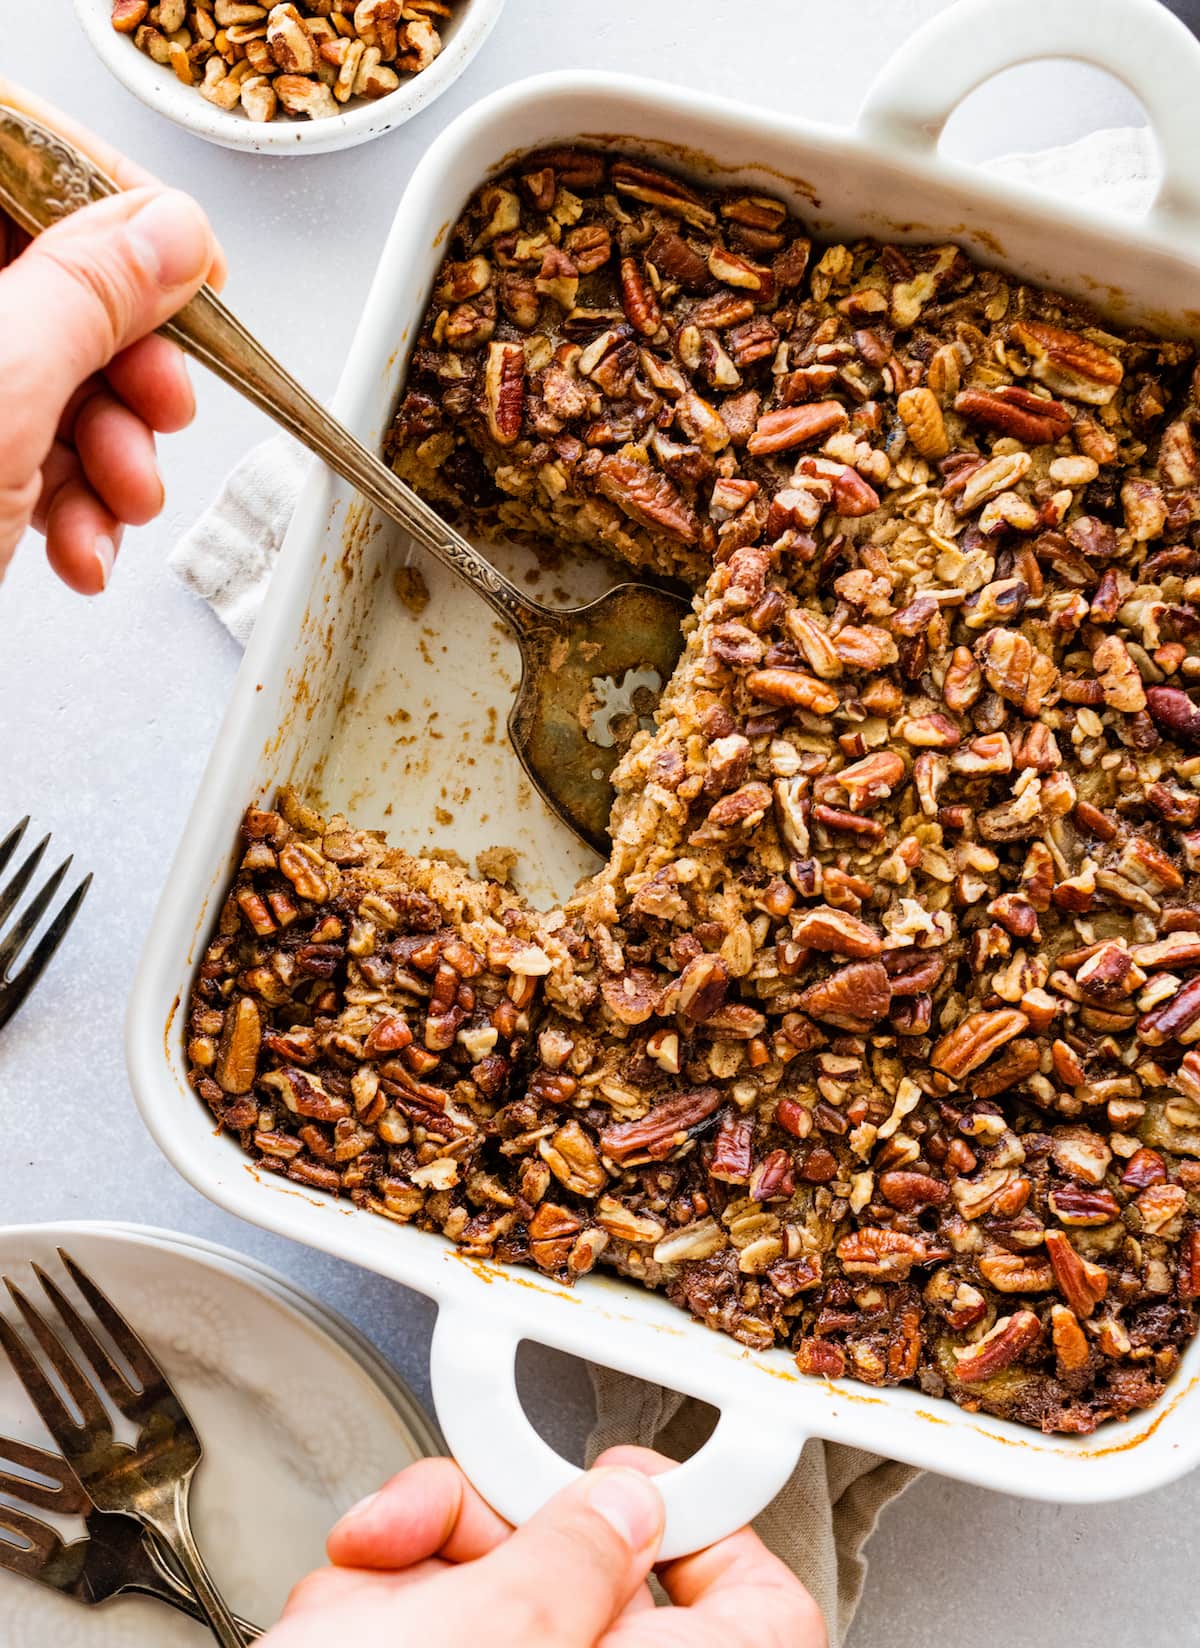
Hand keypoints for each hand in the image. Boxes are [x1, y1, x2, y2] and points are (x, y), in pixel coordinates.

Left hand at [0, 81, 222, 593]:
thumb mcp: (1, 387)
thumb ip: (90, 292)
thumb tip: (169, 231)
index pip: (16, 151)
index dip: (112, 195)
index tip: (188, 258)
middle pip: (52, 278)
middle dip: (128, 361)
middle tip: (159, 403)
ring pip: (59, 378)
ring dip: (116, 452)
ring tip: (119, 500)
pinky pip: (35, 452)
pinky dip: (78, 505)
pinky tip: (79, 544)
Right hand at [265, 1448, 825, 1647]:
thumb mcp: (488, 1640)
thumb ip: (569, 1561)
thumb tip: (625, 1506)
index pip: (762, 1612)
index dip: (712, 1531)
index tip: (637, 1482)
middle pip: (599, 1574)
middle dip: (507, 1524)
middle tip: (456, 1513)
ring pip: (495, 1588)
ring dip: (419, 1557)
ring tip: (372, 1573)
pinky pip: (426, 1617)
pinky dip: (374, 1598)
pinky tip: (343, 1603)